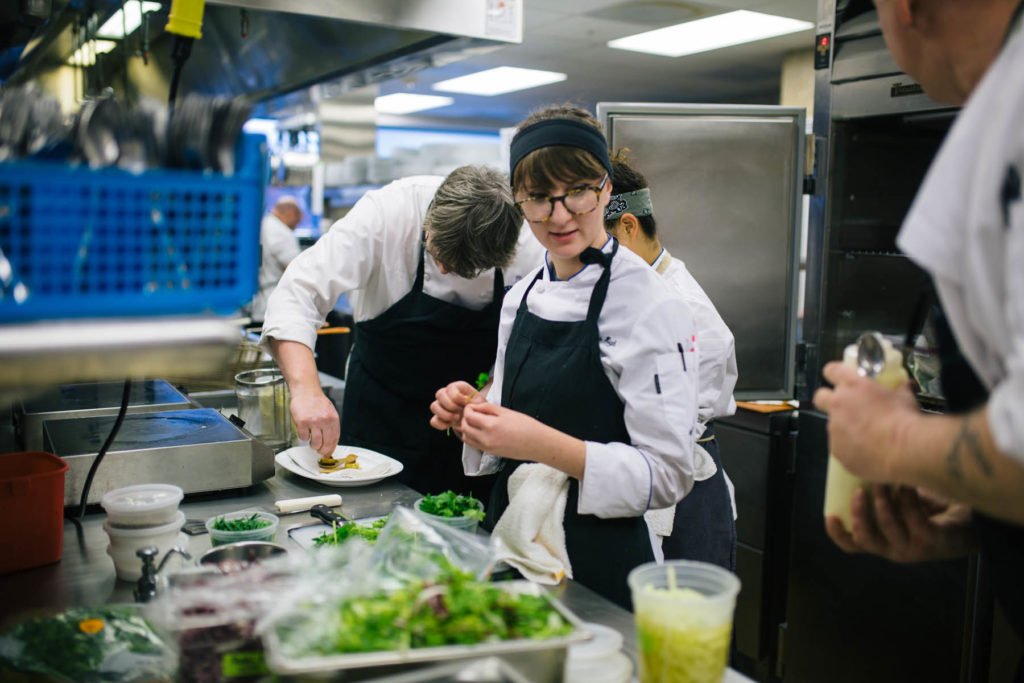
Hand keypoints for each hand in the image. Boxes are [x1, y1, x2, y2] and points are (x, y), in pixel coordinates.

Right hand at [290, 392, 338, 457]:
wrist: (306, 391)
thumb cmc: (316, 402)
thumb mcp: (329, 412)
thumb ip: (331, 426)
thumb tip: (330, 443)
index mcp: (333, 419)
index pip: (335, 439)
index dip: (331, 449)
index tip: (328, 453)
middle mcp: (325, 420)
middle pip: (326, 443)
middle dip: (322, 450)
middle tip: (319, 450)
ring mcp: (313, 421)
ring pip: (315, 443)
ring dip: (313, 445)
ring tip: (312, 441)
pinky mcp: (302, 422)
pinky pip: (303, 437)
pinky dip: (304, 437)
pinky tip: (304, 431)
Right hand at [429, 380, 483, 432]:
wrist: (477, 419)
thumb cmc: (478, 408)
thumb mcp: (480, 402)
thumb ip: (473, 400)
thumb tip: (466, 403)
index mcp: (457, 387)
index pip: (450, 388)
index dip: (457, 397)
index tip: (466, 403)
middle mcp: (447, 394)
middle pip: (439, 394)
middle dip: (450, 405)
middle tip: (460, 411)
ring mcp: (441, 406)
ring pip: (434, 406)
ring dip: (445, 414)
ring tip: (456, 418)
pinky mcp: (439, 417)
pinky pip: (433, 420)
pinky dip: (441, 424)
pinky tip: (450, 424)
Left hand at [458, 402, 541, 460]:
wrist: (536, 444)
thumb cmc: (525, 426)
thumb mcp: (506, 412)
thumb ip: (488, 408)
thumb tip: (475, 406)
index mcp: (490, 425)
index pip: (468, 416)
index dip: (468, 409)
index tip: (472, 406)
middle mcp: (485, 438)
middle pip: (464, 428)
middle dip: (465, 418)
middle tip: (473, 412)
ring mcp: (487, 447)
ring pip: (466, 438)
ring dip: (467, 429)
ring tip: (476, 422)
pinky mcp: (490, 453)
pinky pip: (474, 444)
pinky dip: (473, 437)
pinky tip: (481, 431)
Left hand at [813, 361, 919, 482]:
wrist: (905, 450)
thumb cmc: (905, 421)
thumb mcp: (904, 397)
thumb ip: (898, 389)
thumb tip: (904, 386)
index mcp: (853, 386)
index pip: (832, 370)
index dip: (834, 373)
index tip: (838, 378)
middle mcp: (838, 405)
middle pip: (820, 397)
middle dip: (827, 400)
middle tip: (844, 408)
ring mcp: (835, 428)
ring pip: (833, 425)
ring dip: (844, 428)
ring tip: (867, 436)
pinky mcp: (836, 450)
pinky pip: (839, 446)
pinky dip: (849, 448)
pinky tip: (866, 452)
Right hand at [825, 484, 973, 562]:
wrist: (968, 521)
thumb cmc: (929, 509)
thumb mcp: (896, 502)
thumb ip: (877, 493)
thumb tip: (856, 460)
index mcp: (881, 541)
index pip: (852, 545)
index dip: (838, 533)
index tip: (831, 515)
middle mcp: (893, 549)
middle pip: (865, 539)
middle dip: (858, 514)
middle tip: (858, 492)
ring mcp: (913, 548)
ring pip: (888, 526)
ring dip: (883, 500)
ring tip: (885, 479)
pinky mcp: (931, 542)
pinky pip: (912, 516)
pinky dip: (907, 497)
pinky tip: (909, 483)